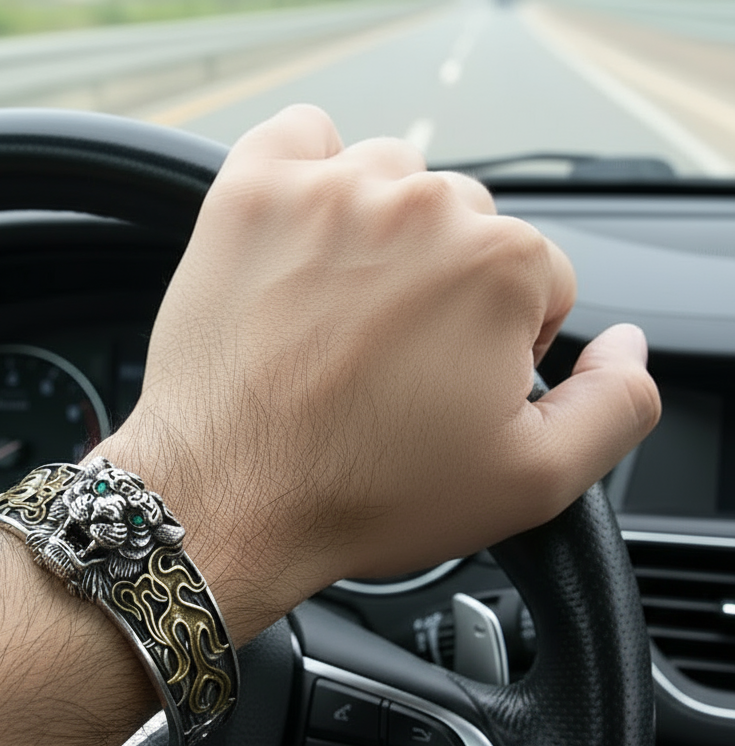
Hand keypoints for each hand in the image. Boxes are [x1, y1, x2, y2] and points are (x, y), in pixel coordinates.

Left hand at [97, 105, 659, 641]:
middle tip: (389, 362)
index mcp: (498, 266)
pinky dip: (309, 176)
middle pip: (463, 228)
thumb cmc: (363, 492)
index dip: (500, 341)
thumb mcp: (530, 483)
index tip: (448, 382)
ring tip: (340, 317)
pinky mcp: (250, 194)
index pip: (535, 279)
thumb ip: (615, 406)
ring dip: (380, 238)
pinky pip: (301, 139)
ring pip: (390, 185)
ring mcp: (327, 192)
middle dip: (441, 291)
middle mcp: (419, 209)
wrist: (226, 498)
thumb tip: (628, 347)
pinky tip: (303, 243)